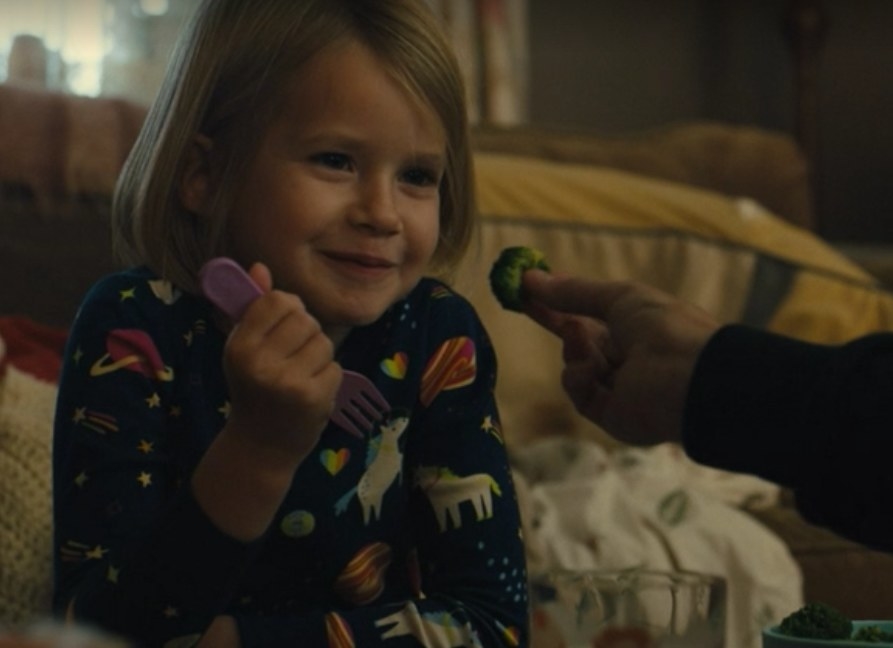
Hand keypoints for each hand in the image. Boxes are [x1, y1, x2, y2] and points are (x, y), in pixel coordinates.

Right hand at [222, 262, 341, 467]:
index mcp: (239, 345)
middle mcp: (260, 362)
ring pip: (324, 342)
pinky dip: (328, 378)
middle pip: (305, 319)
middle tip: (294, 357)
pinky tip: (311, 393)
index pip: (277, 301)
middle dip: (307, 334)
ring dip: (319, 357)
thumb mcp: (244, 349)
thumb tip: (260, 267)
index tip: (284, 327)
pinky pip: (335, 367)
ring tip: (301, 376)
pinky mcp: (313, 397)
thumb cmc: (254, 390)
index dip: (288, 309)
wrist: (261, 446)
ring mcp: (288, 381)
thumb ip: (254, 308)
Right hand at [521, 270, 719, 445]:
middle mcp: (628, 361)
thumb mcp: (618, 297)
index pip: (589, 317)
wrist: (688, 376)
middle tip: (527, 303)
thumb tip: (529, 277)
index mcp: (637, 330)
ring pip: (575, 366)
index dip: (560, 306)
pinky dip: (580, 377)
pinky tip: (593, 370)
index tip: (528, 291)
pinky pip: (579, 393)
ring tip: (584, 341)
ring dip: (575, 350)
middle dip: (559, 325)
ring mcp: (619, 390)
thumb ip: (573, 292)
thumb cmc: (662, 326)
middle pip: (579, 343)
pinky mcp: (610, 416)